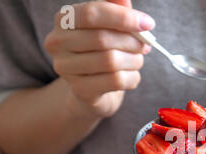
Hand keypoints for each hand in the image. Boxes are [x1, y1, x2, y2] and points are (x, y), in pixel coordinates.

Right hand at [44, 0, 153, 118]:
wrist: (91, 89)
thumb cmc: (102, 51)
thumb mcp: (109, 26)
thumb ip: (115, 9)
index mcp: (64, 20)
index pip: (93, 13)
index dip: (123, 17)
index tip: (148, 24)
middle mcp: (57, 42)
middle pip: (103, 39)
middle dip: (132, 42)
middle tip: (145, 45)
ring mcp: (65, 68)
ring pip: (111, 61)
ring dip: (134, 60)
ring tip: (137, 60)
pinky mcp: (80, 90)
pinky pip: (115, 81)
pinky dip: (132, 77)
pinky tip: (131, 75)